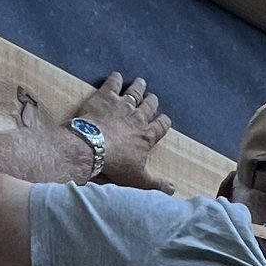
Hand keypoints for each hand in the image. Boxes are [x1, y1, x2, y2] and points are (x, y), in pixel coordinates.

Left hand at [61, 73, 170, 187]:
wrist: (92, 148)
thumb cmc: (115, 164)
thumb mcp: (138, 179)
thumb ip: (156, 183)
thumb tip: (172, 190)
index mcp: (146, 136)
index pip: (160, 126)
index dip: (163, 122)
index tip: (165, 119)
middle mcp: (137, 118)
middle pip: (149, 106)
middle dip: (152, 102)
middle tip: (153, 98)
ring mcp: (122, 106)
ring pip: (134, 93)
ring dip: (138, 87)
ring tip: (141, 82)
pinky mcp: (105, 98)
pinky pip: (113, 84)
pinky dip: (116, 79)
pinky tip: (117, 75)